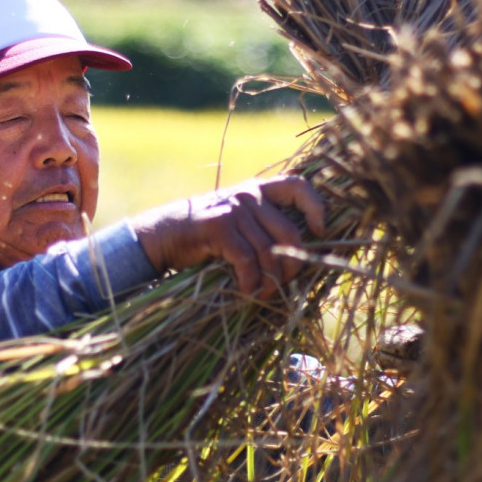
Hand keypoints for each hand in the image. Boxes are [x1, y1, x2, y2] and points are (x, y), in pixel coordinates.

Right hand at [130, 175, 327, 298]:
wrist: (161, 236)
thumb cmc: (205, 237)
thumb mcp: (238, 224)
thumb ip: (264, 228)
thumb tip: (300, 258)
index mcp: (258, 190)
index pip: (298, 186)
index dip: (316, 207)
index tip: (320, 232)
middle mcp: (248, 194)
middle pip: (290, 232)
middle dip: (293, 265)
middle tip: (285, 285)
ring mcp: (233, 208)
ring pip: (269, 251)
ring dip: (270, 281)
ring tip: (263, 296)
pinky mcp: (218, 226)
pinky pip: (247, 260)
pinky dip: (251, 282)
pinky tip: (246, 292)